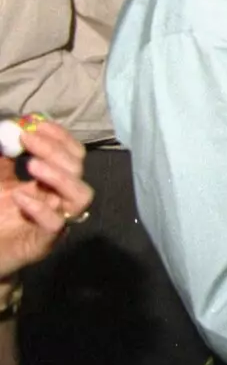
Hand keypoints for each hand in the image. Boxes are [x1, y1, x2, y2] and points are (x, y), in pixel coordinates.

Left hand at [0, 119, 92, 280]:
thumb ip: (3, 160)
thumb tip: (5, 130)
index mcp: (53, 182)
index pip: (72, 153)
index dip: (59, 136)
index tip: (35, 123)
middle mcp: (61, 199)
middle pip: (77, 168)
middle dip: (55, 149)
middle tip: (27, 139)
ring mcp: (58, 221)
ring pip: (81, 195)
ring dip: (59, 176)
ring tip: (32, 166)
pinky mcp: (45, 242)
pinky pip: (56, 223)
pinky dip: (39, 207)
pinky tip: (19, 198)